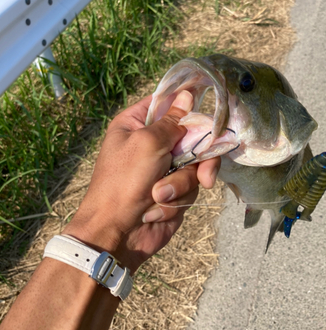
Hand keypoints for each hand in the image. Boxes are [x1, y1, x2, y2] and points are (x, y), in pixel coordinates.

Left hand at [63, 91, 219, 273]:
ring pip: (196, 163)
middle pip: (192, 134)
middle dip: (196, 155)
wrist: (116, 233)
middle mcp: (152, 142)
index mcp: (137, 123)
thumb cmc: (124, 182)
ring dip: (181, 182)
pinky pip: (192, 185)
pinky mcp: (175, 189)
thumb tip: (187, 95)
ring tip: (160, 196)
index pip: (168, 102)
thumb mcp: (148, 143)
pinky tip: (159, 208)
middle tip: (202, 168)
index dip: (187, 105)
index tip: (205, 109)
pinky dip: (177, 198)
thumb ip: (173, 121)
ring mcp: (165, 167)